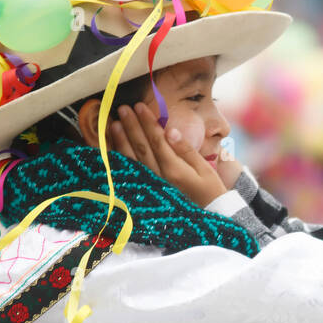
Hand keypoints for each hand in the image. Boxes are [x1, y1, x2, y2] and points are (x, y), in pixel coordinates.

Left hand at [110, 103, 227, 206]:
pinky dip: (121, 160)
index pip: (157, 140)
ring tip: (114, 124)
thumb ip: (186, 150)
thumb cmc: (209, 190)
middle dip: (132, 126)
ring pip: (132, 160)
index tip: (140, 106)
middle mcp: (159, 178)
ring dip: (122, 141)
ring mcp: (151, 186)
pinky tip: (113, 148)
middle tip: (124, 109)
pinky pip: (130, 174)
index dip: (148, 122)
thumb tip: (170, 130)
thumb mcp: (204, 169)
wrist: (209, 217)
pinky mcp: (147, 192)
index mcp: (174, 170)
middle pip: (142, 148)